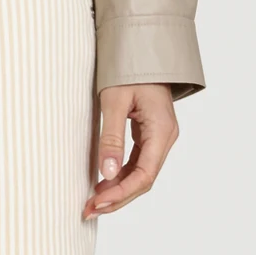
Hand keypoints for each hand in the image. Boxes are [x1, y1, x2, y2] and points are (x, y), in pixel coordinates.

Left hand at [82, 82, 177, 219]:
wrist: (141, 45)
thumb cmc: (129, 69)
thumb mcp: (115, 101)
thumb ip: (111, 137)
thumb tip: (106, 173)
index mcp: (162, 132)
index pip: (145, 175)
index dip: (121, 193)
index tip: (99, 203)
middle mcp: (165, 138)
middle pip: (143, 179)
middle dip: (118, 197)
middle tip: (90, 209)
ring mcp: (159, 136)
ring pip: (141, 172)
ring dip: (118, 187)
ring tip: (94, 201)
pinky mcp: (150, 132)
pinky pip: (138, 160)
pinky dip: (121, 173)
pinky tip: (104, 181)